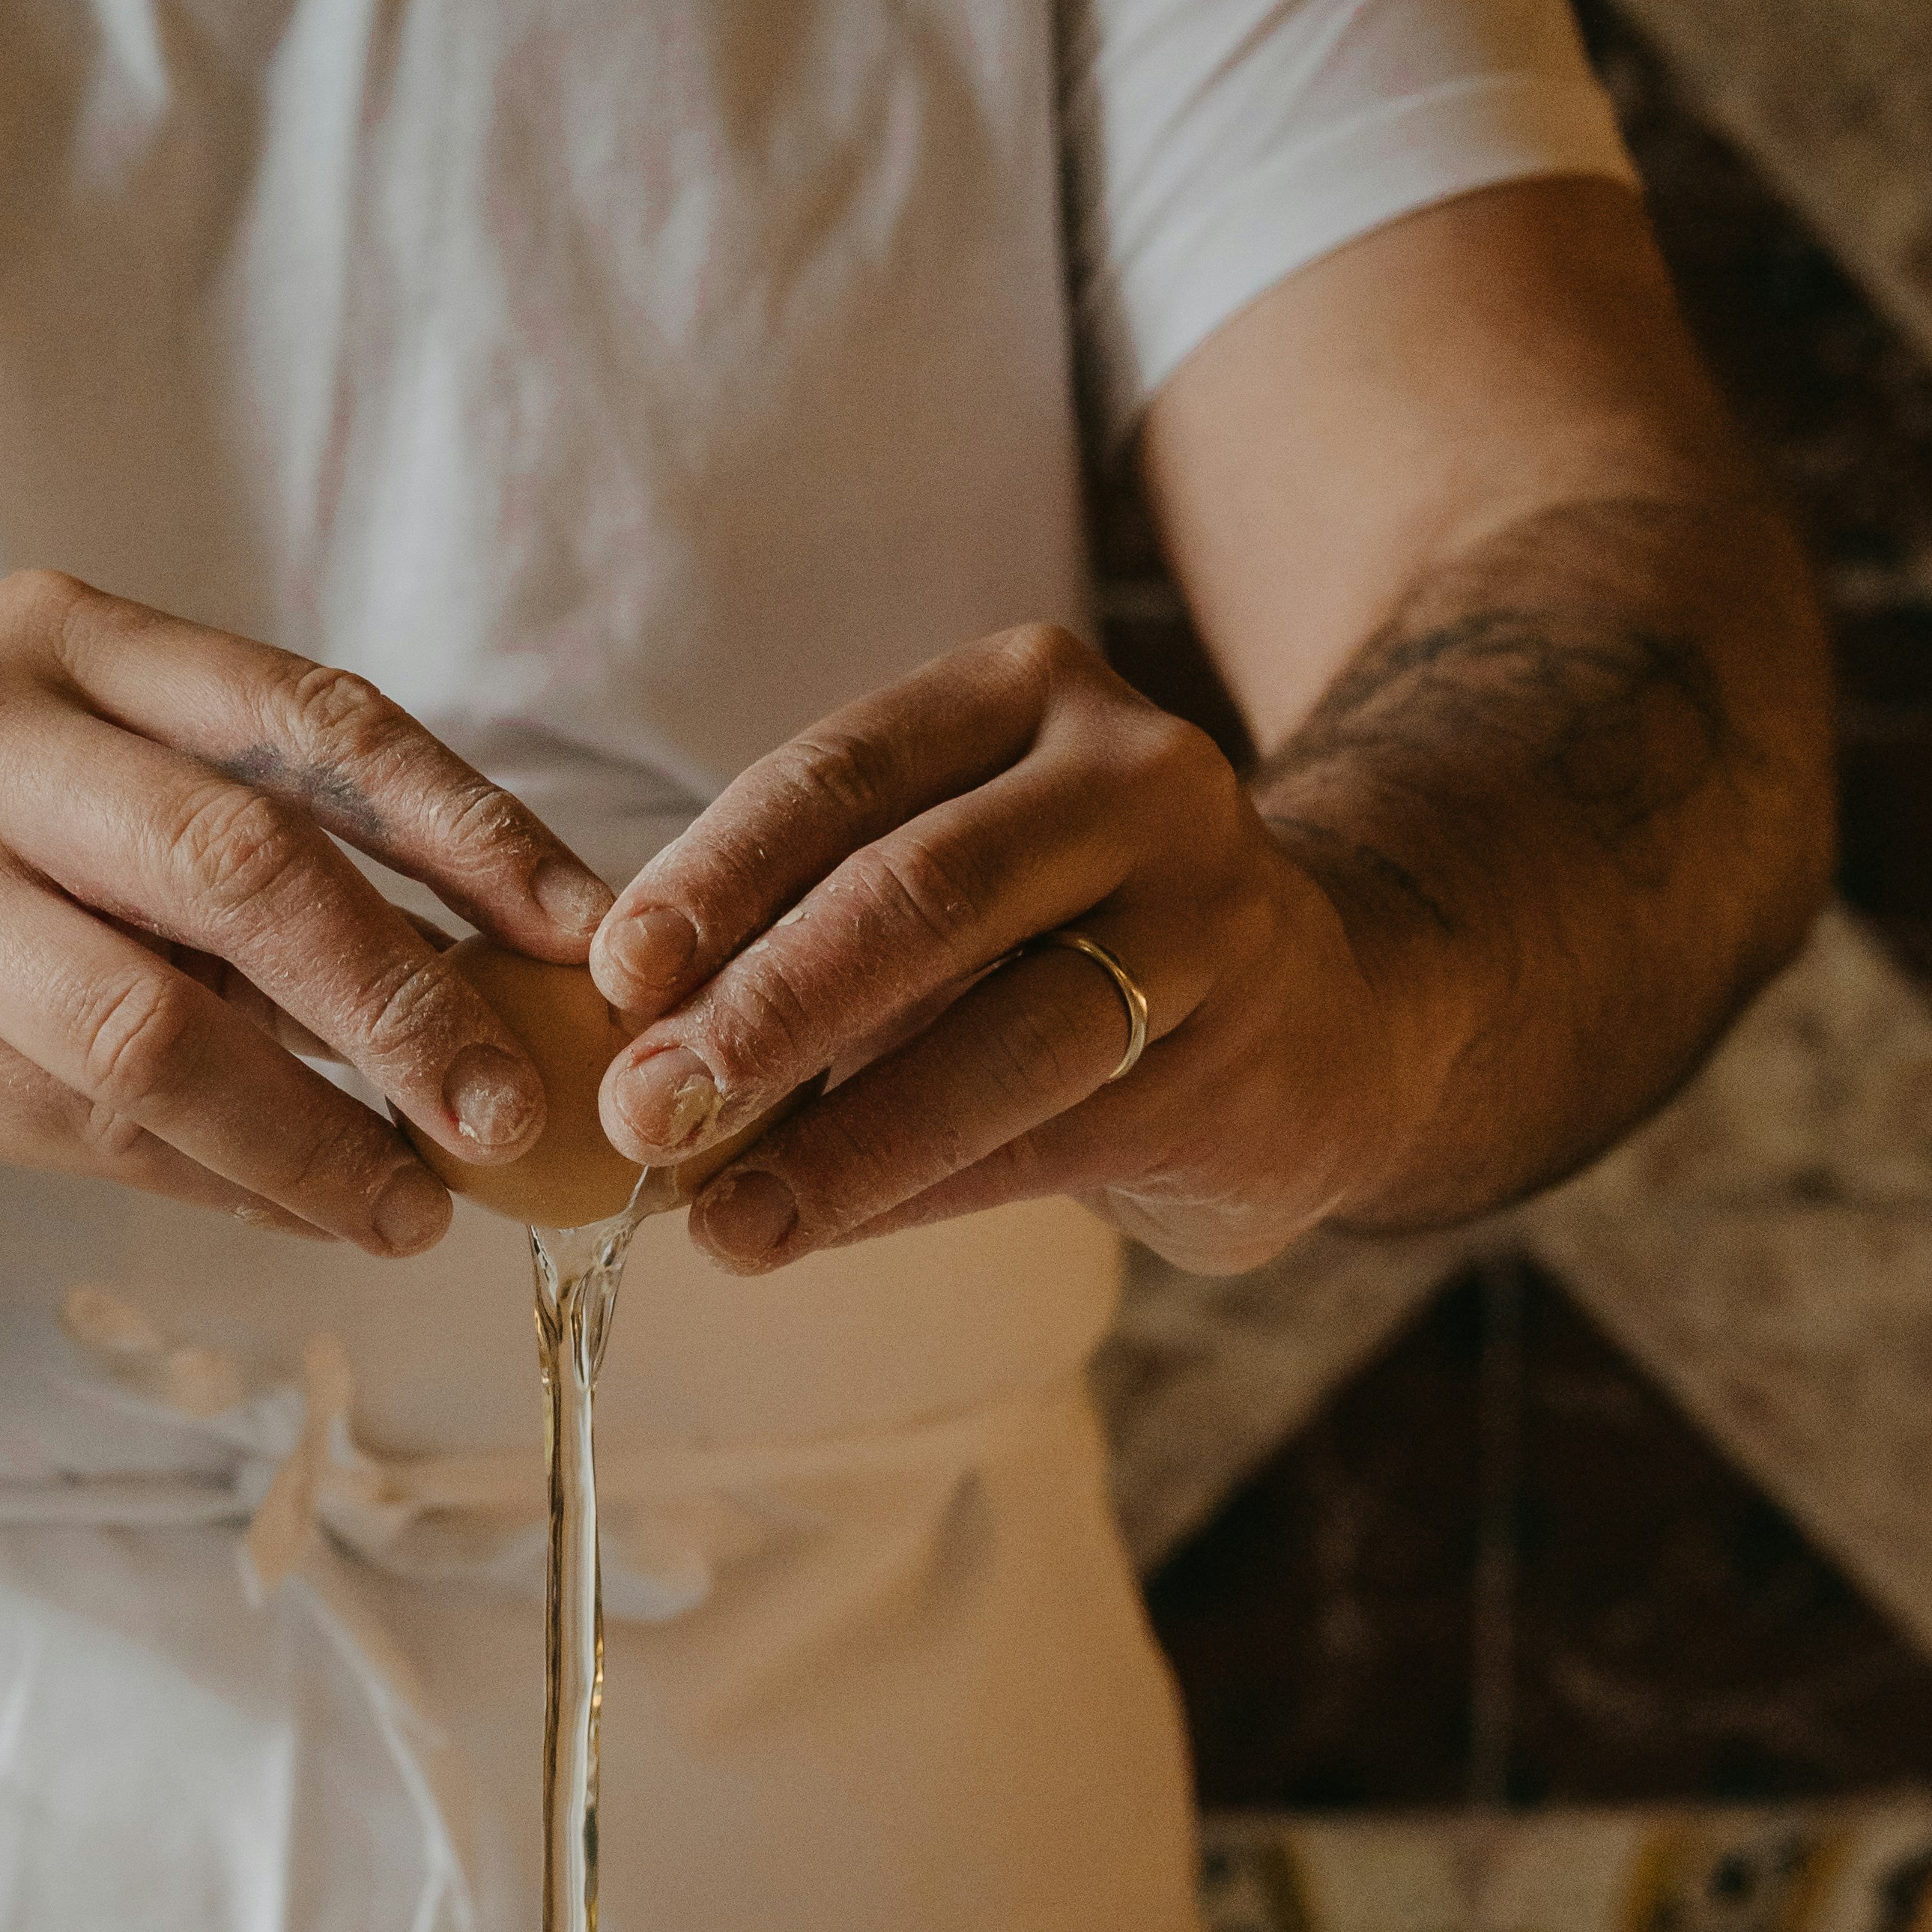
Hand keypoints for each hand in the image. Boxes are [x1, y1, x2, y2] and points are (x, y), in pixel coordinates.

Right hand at [0, 571, 614, 1254]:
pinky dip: (220, 1181)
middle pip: (254, 866)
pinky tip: (296, 1215)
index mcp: (54, 649)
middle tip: (512, 1110)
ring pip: (174, 1025)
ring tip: (418, 1204)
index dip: (471, 833)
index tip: (584, 938)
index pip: (311, 723)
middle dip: (413, 1002)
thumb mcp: (43, 812)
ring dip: (324, 1133)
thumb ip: (216, 860)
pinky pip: (93, 1128)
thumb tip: (469, 977)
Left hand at [584, 626, 1461, 1277]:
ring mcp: (1210, 911)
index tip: (611, 977)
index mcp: (1024, 698)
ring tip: (722, 1223)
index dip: (716, 877)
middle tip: (643, 1116)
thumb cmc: (1065, 946)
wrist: (1320, 1016)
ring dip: (840, 1141)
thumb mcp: (944, 885)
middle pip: (919, 895)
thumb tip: (626, 1050)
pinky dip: (922, 1195)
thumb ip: (807, 931)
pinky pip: (1053, 1137)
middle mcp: (1134, 776)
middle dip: (763, 1015)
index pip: (842, 773)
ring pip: (998, 1033)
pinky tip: (820, 1233)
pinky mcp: (1246, 1054)